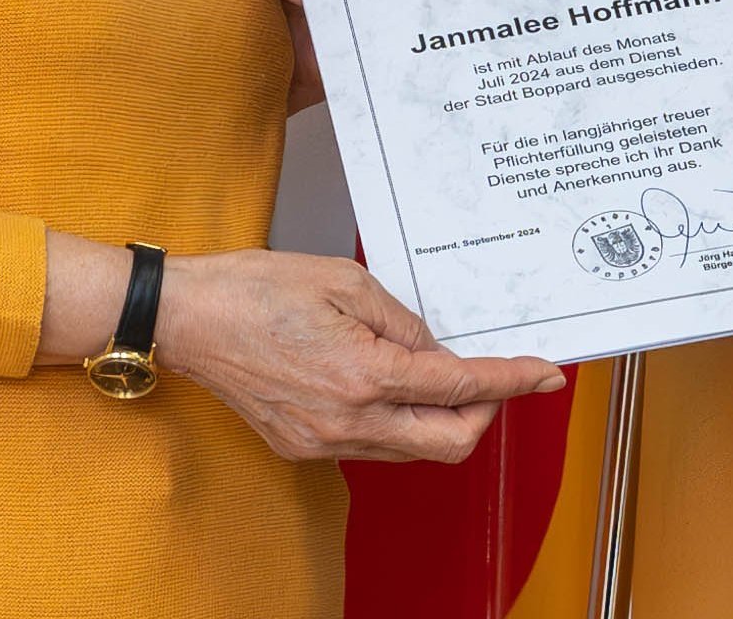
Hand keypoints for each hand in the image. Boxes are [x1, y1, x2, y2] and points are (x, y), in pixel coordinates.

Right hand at [154, 248, 567, 462]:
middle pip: (450, 442)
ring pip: (412, 450)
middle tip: (493, 378)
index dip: (513, 380)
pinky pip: (372, 446)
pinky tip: (387, 384)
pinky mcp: (303, 446)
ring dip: (439, 419)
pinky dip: (396, 421)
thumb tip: (437, 352)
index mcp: (364, 374)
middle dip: (484, 413)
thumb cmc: (254, 288)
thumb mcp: (345, 282)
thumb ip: (403, 321)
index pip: (461, 388)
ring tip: (435, 373)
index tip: (545, 374)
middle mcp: (348, 420)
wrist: (186, 318)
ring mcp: (324, 441)